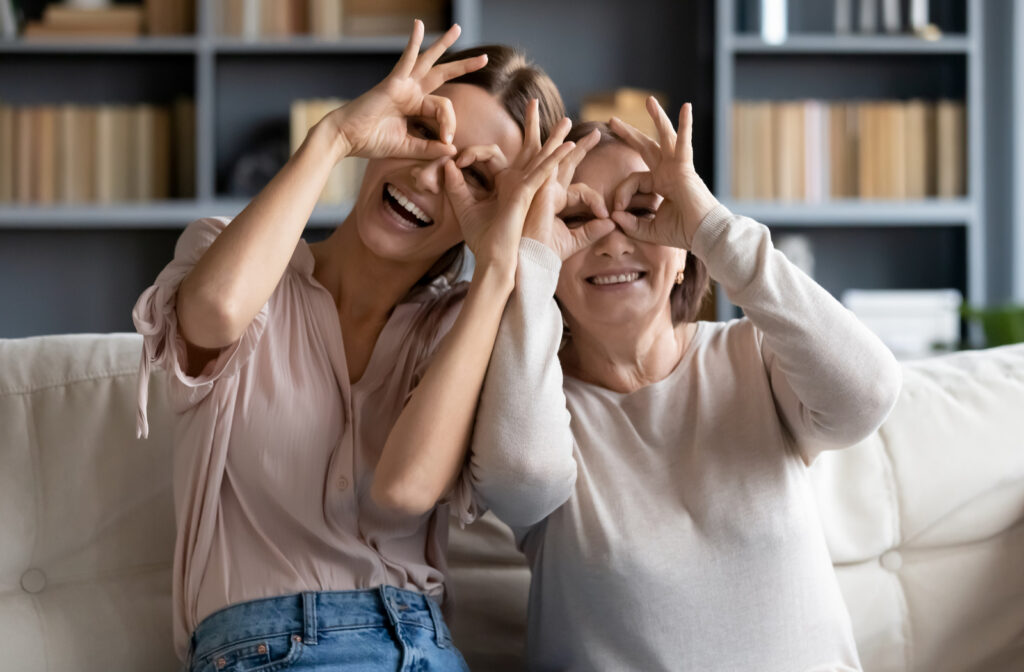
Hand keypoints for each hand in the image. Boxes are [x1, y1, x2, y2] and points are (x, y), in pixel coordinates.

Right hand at [325, 21, 486, 159]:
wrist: (346, 138)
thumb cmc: (371, 141)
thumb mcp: (407, 148)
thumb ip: (429, 148)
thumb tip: (453, 149)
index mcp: (414, 107)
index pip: (443, 109)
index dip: (450, 124)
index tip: (447, 141)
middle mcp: (410, 92)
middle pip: (442, 75)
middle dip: (464, 66)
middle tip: (484, 58)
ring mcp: (402, 85)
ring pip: (429, 62)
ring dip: (444, 45)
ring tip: (458, 29)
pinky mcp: (393, 82)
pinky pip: (406, 59)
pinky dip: (413, 42)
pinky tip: (418, 25)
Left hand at [444, 100, 575, 275]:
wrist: (493, 261)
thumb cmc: (481, 240)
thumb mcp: (463, 208)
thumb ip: (455, 185)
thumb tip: (448, 164)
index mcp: (503, 186)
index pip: (489, 157)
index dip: (469, 155)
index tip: (454, 164)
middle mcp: (517, 184)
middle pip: (528, 151)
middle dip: (533, 127)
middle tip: (533, 103)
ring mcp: (525, 188)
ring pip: (541, 158)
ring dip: (553, 139)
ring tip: (566, 121)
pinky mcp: (529, 194)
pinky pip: (543, 172)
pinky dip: (554, 159)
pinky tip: (569, 147)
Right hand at [522, 129, 615, 260]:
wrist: (526, 264)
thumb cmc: (543, 255)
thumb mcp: (573, 241)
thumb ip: (592, 231)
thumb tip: (612, 224)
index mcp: (552, 201)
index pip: (579, 188)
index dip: (596, 199)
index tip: (606, 215)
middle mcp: (543, 191)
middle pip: (560, 161)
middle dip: (573, 144)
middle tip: (588, 130)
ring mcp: (535, 189)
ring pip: (548, 157)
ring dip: (557, 137)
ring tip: (566, 120)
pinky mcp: (531, 192)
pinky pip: (546, 170)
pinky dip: (557, 157)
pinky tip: (569, 145)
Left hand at [608, 99, 719, 249]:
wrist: (704, 236)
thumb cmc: (682, 233)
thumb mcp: (648, 230)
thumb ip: (630, 224)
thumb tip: (613, 216)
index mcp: (660, 184)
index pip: (632, 180)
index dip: (620, 194)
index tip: (615, 211)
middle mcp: (668, 172)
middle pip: (646, 147)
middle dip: (629, 133)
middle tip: (612, 120)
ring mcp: (677, 168)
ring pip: (664, 138)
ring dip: (657, 118)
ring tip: (649, 100)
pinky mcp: (685, 168)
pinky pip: (684, 143)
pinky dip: (685, 126)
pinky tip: (686, 107)